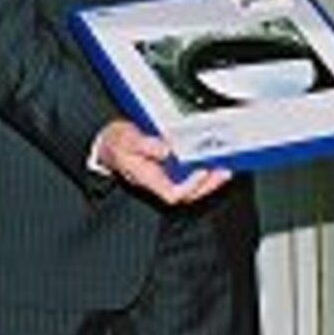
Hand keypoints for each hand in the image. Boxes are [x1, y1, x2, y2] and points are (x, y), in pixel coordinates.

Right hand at [94, 119, 231, 205]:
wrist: (108, 143)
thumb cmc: (115, 144)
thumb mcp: (125, 140)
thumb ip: (144, 144)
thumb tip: (165, 149)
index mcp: (148, 179)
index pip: (173, 193)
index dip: (190, 186)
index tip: (202, 170)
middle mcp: (160, 182)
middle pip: (189, 194)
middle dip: (209, 184)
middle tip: (223, 170)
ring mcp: (167, 177)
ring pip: (193, 187)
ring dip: (211, 179)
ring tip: (224, 166)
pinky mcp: (172, 170)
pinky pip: (192, 176)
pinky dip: (205, 169)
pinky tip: (214, 160)